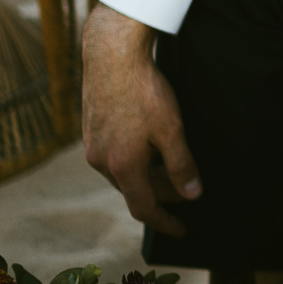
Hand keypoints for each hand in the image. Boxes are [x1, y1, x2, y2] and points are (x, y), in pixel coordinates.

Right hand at [81, 4, 201, 235]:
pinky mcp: (91, 128)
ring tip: (171, 170)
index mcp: (122, 165)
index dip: (165, 221)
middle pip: (134, 190)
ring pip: (123, 172)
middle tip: (186, 193)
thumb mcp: (171, 129)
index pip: (144, 208)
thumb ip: (181, 165)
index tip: (181, 229)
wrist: (111, 54)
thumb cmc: (143, 89)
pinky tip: (149, 146)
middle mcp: (101, 160)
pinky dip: (134, 160)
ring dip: (148, 177)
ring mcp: (92, 144)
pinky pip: (114, 156)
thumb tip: (191, 193)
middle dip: (161, 196)